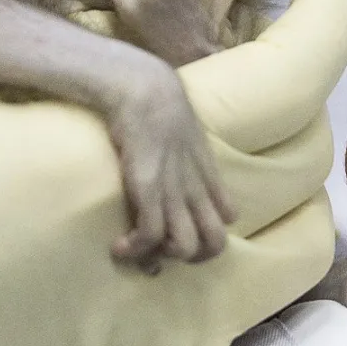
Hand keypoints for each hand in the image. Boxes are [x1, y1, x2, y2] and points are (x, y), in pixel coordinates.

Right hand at [0, 0, 346, 345]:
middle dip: (273, 121)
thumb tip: (150, 42)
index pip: (284, 65)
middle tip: (225, 107)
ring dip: (272, 216)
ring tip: (202, 207)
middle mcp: (152, 227)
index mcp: (101, 131)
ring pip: (291, 253)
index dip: (325, 17)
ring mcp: (161, 330)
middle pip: (288, 158)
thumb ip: (67, 49)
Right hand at [106, 62, 236, 271]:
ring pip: (187, 247)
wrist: (144, 88)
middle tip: (164, 251)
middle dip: (192, 257)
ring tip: (139, 249)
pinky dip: (135, 249)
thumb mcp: (181, 128)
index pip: (228, 217)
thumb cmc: (156, 102)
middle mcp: (196, 188)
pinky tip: (118, 247)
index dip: (210, 231)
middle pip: (215, 243)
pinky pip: (150, 235)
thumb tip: (167, 159)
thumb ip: (182, 148)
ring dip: (163, 257)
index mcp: (207, 174)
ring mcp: (174, 191)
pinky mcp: (148, 190)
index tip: (182, 231)